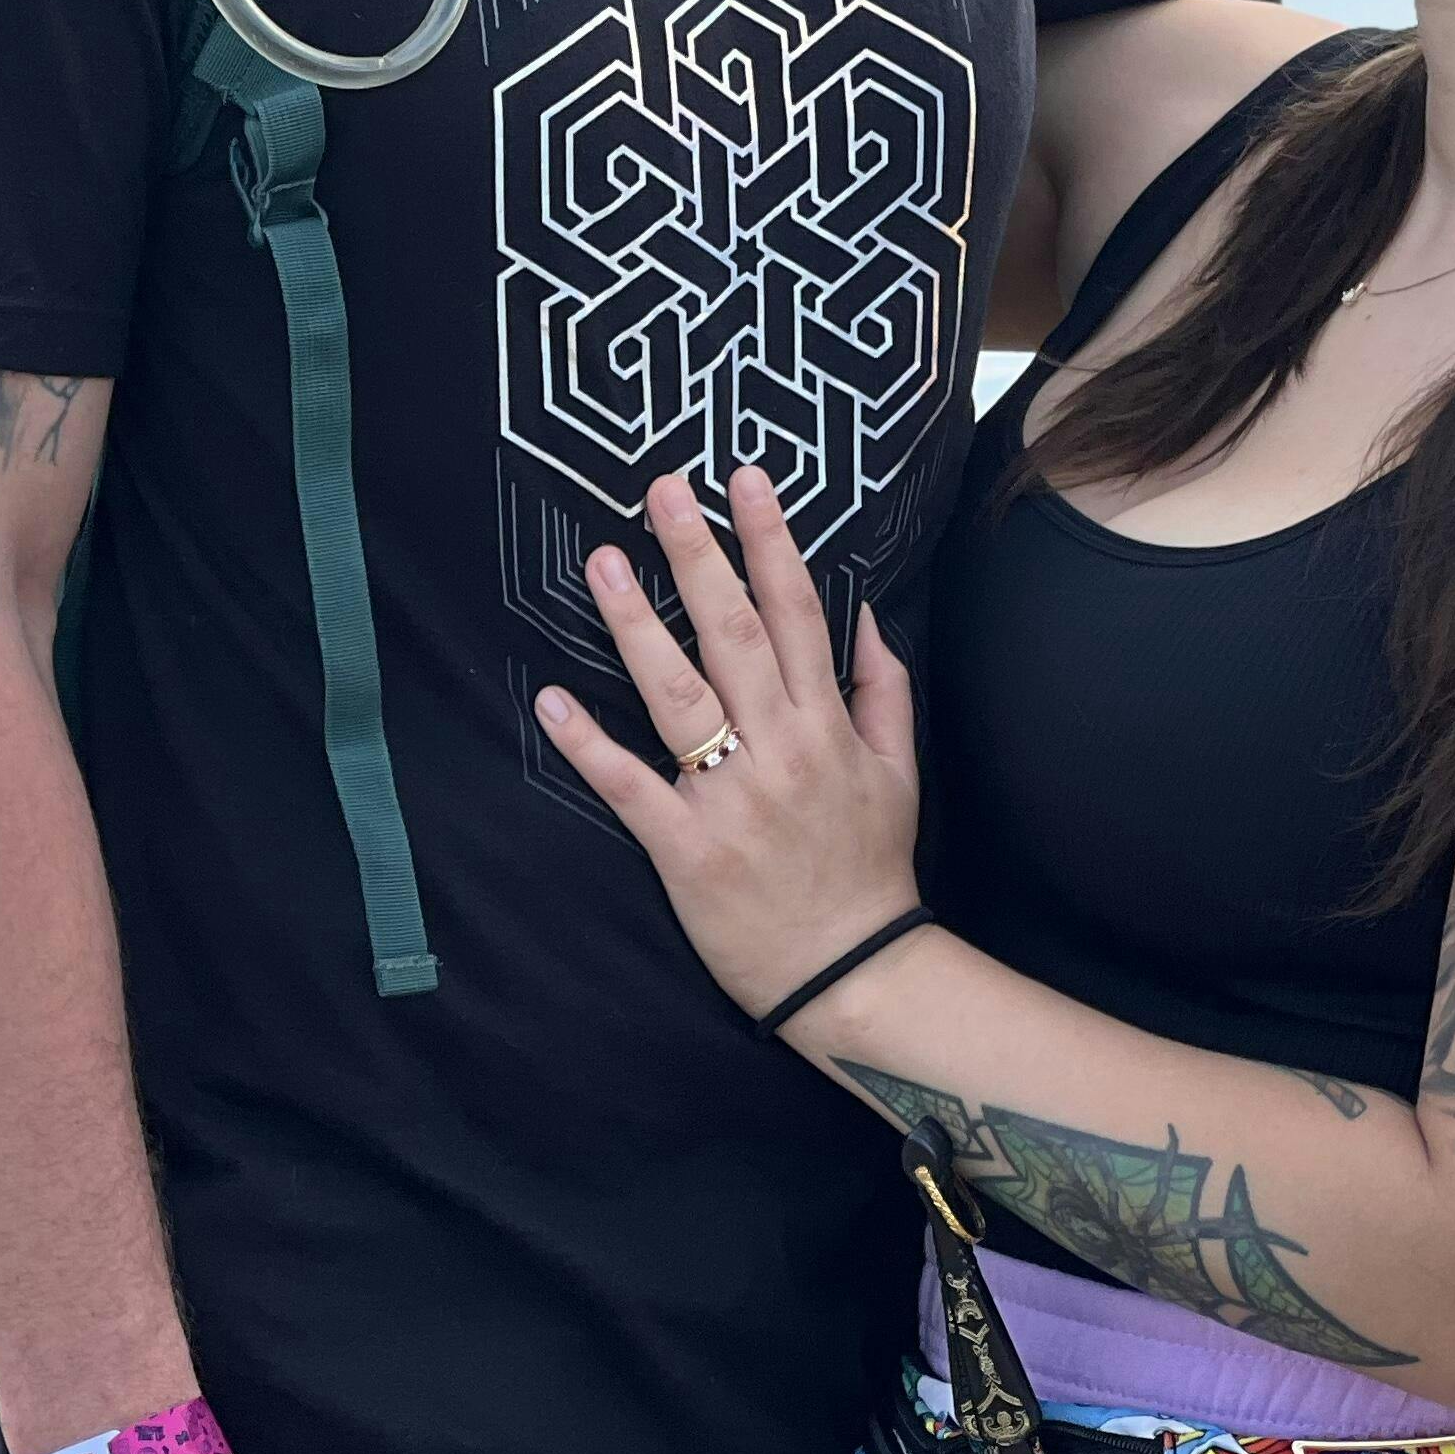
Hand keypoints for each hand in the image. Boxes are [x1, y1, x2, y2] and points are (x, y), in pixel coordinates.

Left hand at [535, 465, 922, 1018]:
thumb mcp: (899, 771)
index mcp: (826, 725)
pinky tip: (554, 699)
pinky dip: (590, 744)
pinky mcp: (685, 849)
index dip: (770, 541)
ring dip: (636, 626)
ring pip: (678, 696)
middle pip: (733, 634)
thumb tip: (866, 615)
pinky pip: (630, 786)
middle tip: (661, 491)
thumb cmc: (871, 868)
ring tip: (602, 562)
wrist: (852, 973)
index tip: (744, 480)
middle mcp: (779, 749)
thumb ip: (884, 689)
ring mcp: (729, 798)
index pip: (796, 612)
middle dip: (697, 556)